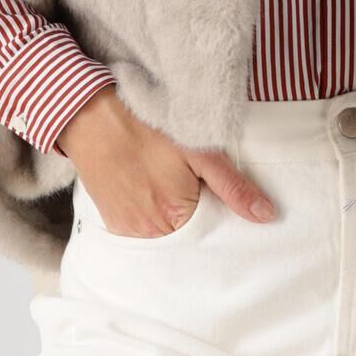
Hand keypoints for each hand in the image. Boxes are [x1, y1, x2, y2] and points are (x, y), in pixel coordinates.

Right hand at [59, 88, 275, 234]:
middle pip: (187, 238)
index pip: (212, 234)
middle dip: (195, 217)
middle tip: (188, 184)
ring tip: (165, 185)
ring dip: (171, 218)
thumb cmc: (144, 128)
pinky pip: (142, 231)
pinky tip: (148, 191)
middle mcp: (151, 232)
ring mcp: (128, 230)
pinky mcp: (113, 223)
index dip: (218, 215)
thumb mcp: (198, 151)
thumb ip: (233, 187)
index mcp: (176, 216)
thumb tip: (266, 215)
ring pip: (165, 235)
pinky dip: (151, 217)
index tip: (213, 195)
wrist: (89, 118)